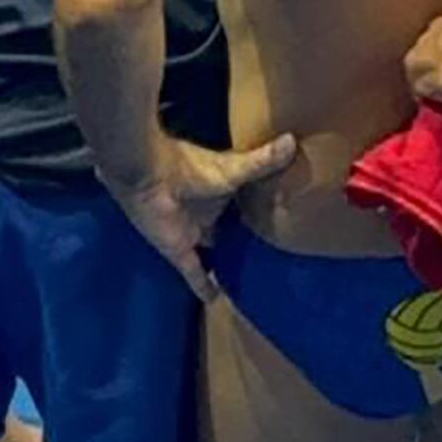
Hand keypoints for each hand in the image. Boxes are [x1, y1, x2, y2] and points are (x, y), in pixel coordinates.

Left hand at [106, 131, 297, 302]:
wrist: (149, 177)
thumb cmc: (192, 169)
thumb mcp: (234, 169)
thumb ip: (262, 162)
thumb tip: (292, 141)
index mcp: (224, 191)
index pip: (246, 204)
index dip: (260, 212)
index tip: (282, 222)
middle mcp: (210, 213)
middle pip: (230, 230)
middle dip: (243, 239)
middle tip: (270, 256)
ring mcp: (194, 234)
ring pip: (214, 251)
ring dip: (225, 263)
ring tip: (250, 279)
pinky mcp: (180, 252)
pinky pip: (195, 274)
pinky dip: (204, 286)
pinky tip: (217, 300)